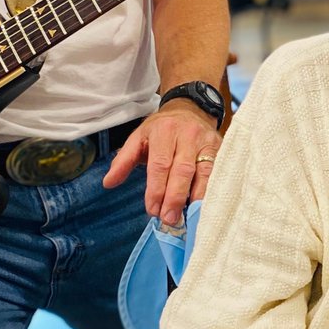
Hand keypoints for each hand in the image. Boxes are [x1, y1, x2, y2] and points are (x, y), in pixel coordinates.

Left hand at [102, 99, 221, 225]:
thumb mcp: (139, 137)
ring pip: (204, 173)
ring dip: (194, 198)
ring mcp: (207, 142)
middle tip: (168, 218)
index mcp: (164, 131)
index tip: (152, 210)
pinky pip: (217, 173)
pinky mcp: (220, 148)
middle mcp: (188, 135)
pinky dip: (209, 191)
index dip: (156, 189)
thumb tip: (108, 183)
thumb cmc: (161, 128)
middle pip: (182, 170)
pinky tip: (202, 206)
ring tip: (185, 216)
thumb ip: (124, 160)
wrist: (190, 109)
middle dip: (174, 197)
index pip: (160, 164)